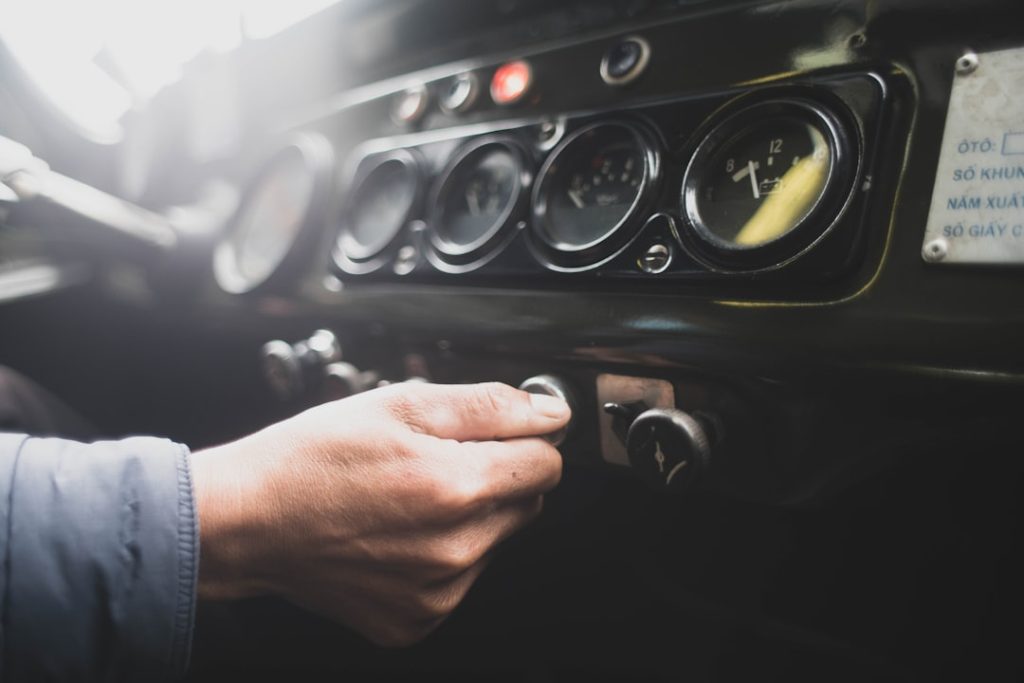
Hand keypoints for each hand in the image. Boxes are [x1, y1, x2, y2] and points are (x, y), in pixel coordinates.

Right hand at [190, 381, 568, 645]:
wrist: (248, 521)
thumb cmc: (314, 458)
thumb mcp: (401, 404)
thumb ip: (489, 406)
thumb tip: (552, 413)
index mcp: (456, 487)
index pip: (547, 462)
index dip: (525, 438)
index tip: (495, 433)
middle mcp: (455, 549)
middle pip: (526, 502)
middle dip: (495, 475)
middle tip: (434, 460)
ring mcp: (437, 592)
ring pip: (495, 539)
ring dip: (469, 515)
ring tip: (405, 497)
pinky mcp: (418, 619)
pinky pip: (461, 576)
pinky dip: (441, 553)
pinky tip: (396, 532)